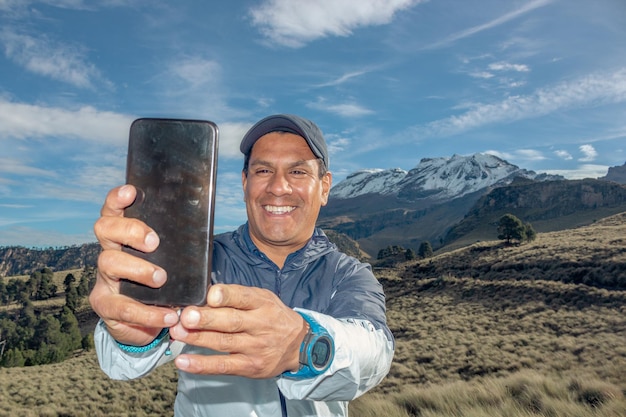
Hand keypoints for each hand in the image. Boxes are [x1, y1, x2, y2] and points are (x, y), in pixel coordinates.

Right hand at [89, 185, 178, 345]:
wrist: (146, 320)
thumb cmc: (161, 281)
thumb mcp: (169, 259)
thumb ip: (175, 245)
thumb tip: (204, 229)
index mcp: (123, 236)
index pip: (114, 211)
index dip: (118, 199)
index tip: (131, 192)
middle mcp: (109, 252)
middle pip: (105, 229)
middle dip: (130, 231)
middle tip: (154, 242)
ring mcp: (104, 279)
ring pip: (109, 263)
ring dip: (138, 269)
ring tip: (160, 278)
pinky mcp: (106, 305)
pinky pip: (124, 308)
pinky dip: (149, 313)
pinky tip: (168, 315)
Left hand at [169, 284, 307, 378]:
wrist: (299, 345)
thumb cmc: (274, 317)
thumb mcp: (263, 299)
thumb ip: (238, 296)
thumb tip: (205, 294)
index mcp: (262, 303)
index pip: (243, 297)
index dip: (226, 296)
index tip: (210, 295)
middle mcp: (259, 325)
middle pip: (231, 321)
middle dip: (206, 319)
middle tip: (186, 316)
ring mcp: (254, 347)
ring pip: (223, 343)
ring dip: (198, 338)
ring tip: (178, 333)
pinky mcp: (249, 366)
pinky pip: (223, 366)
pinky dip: (202, 365)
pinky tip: (184, 361)